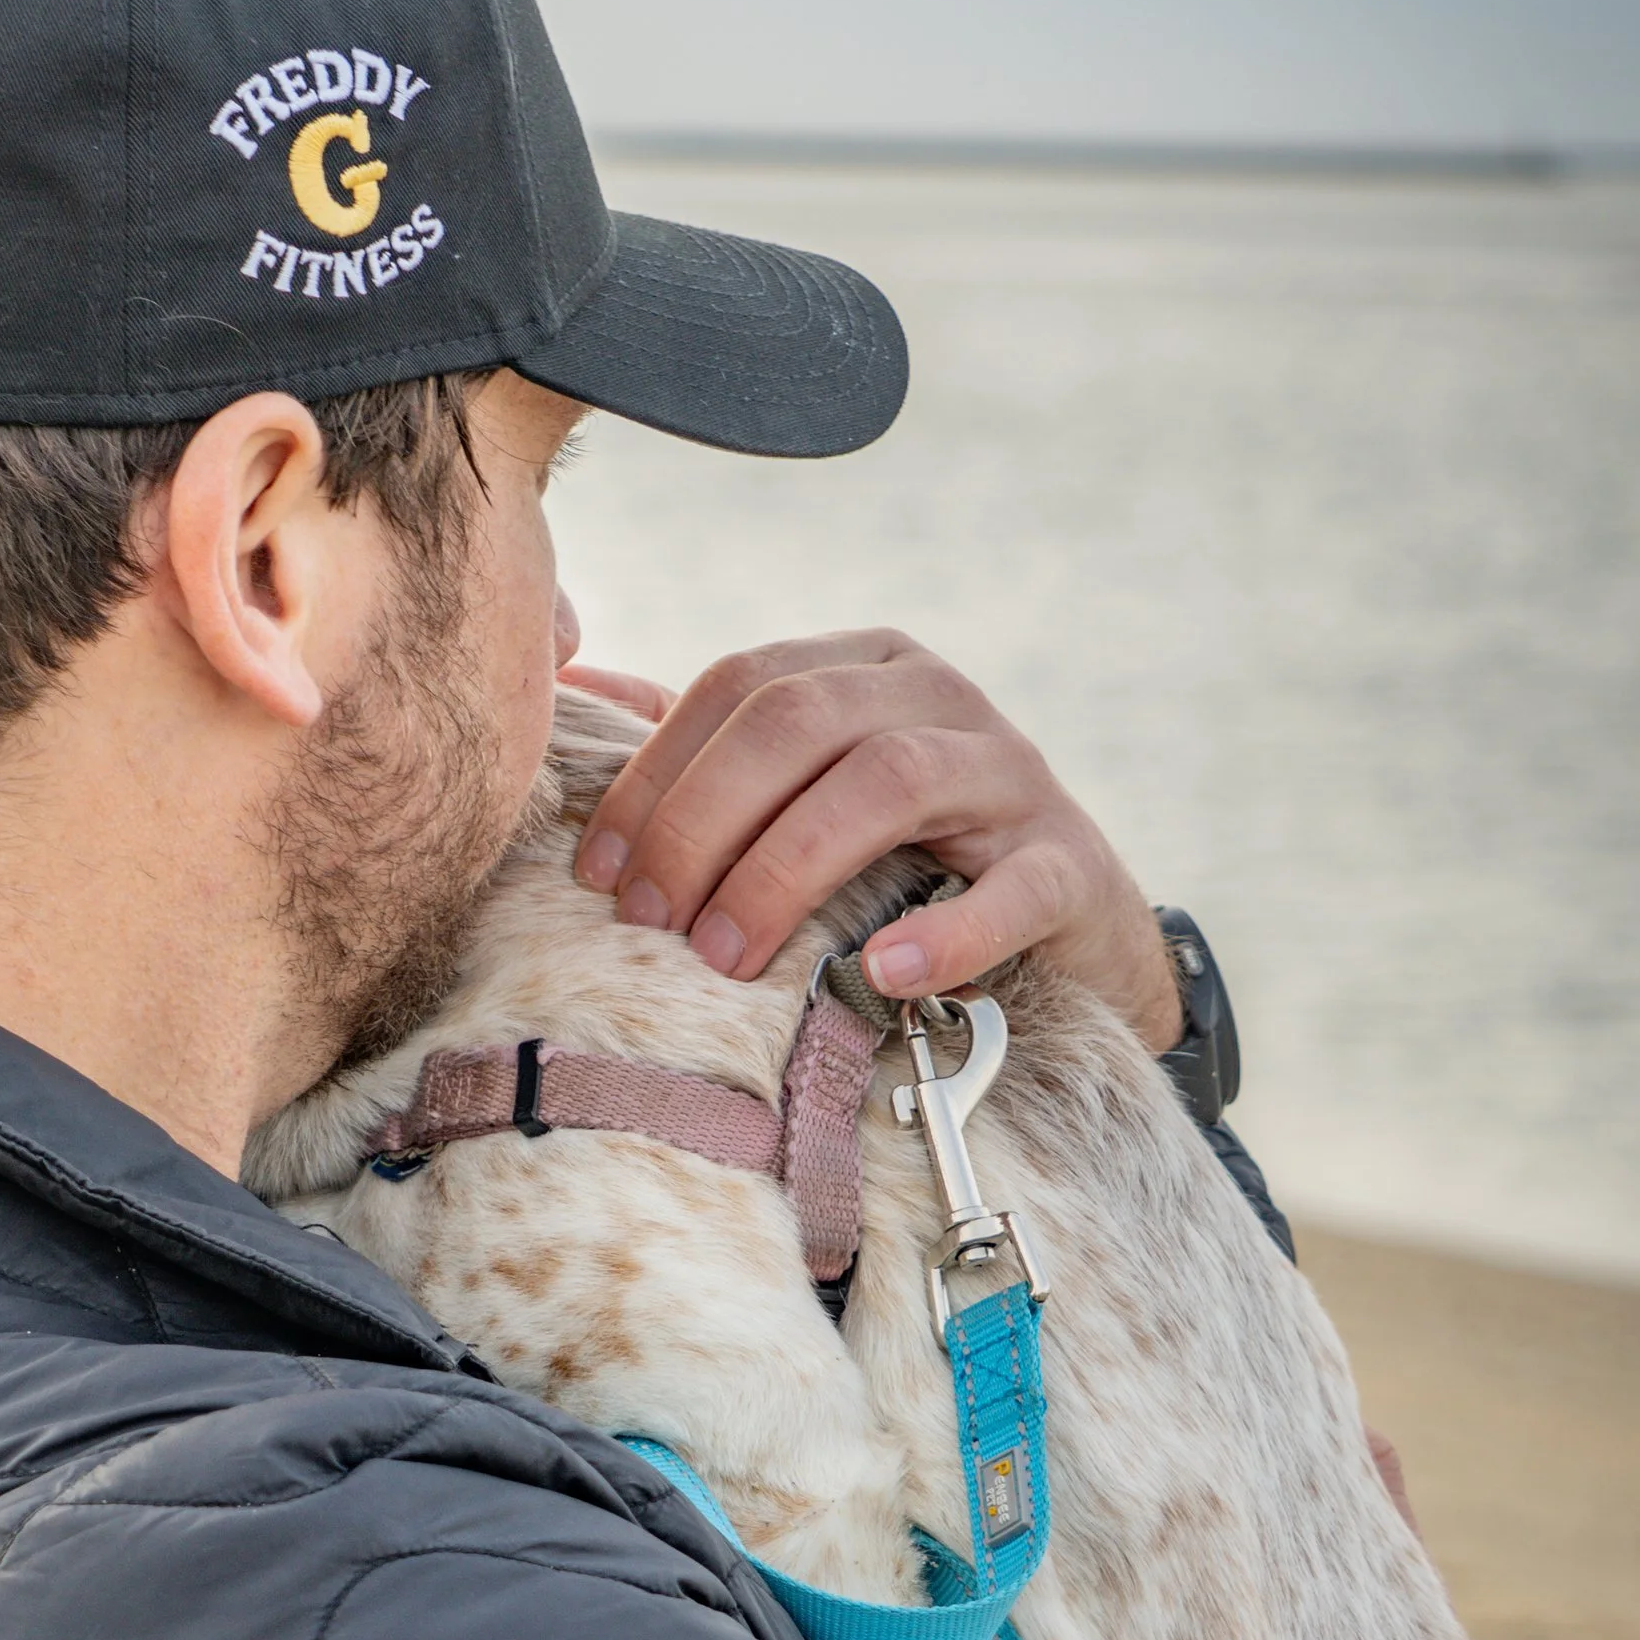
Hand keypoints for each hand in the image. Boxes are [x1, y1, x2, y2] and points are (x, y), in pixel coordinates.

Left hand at [565, 632, 1182, 1052]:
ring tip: (728, 954)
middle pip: (798, 722)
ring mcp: (1012, 772)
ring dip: (786, 870)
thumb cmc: (909, 862)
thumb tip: (570, 683)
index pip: (739, 685)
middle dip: (703, 823)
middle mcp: (938, 694)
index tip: (599, 873)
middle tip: (652, 922)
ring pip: (888, 779)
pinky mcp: (1069, 864)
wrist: (1069, 936)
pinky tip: (879, 974)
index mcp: (863, 666)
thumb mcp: (806, 792)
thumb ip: (705, 744)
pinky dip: (942, 935)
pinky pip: (1010, 890)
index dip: (656, 775)